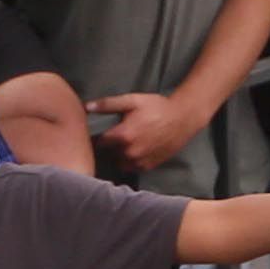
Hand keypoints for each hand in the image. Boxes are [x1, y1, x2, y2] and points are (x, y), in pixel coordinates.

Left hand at [87, 85, 206, 173]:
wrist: (183, 118)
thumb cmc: (157, 107)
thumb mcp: (132, 100)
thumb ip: (107, 104)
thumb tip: (86, 106)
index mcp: (122, 136)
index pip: (99, 143)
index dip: (97, 138)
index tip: (98, 133)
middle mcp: (129, 153)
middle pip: (108, 154)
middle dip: (109, 147)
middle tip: (115, 136)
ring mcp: (140, 162)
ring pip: (119, 163)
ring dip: (119, 156)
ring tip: (125, 144)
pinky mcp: (149, 166)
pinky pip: (132, 168)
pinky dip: (131, 161)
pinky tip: (136, 149)